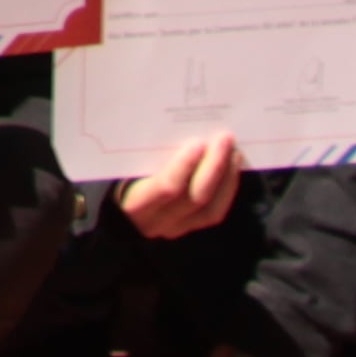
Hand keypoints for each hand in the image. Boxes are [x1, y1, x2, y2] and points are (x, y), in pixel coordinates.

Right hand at [119, 128, 242, 239]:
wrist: (120, 215)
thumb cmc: (122, 180)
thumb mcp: (126, 168)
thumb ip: (146, 155)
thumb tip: (176, 128)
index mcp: (138, 204)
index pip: (167, 188)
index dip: (185, 166)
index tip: (197, 142)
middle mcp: (158, 222)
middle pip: (194, 199)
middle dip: (214, 167)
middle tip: (224, 139)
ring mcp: (177, 228)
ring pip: (210, 210)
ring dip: (226, 178)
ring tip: (234, 153)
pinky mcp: (190, 228)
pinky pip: (214, 213)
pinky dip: (227, 190)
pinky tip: (232, 170)